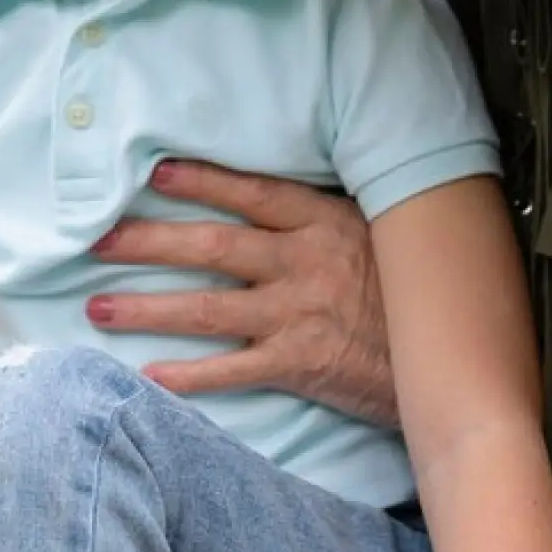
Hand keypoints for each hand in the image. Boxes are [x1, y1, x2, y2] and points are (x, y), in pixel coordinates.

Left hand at [86, 161, 396, 425]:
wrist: (454, 357)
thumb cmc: (412, 292)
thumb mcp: (380, 234)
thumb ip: (327, 219)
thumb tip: (276, 200)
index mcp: (324, 222)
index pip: (251, 193)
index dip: (201, 181)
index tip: (153, 174)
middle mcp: (304, 263)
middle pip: (212, 246)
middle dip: (149, 242)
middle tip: (96, 240)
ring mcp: (299, 315)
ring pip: (208, 308)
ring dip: (148, 308)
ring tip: (98, 307)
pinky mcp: (301, 365)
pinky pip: (232, 371)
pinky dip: (187, 377)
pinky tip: (147, 377)